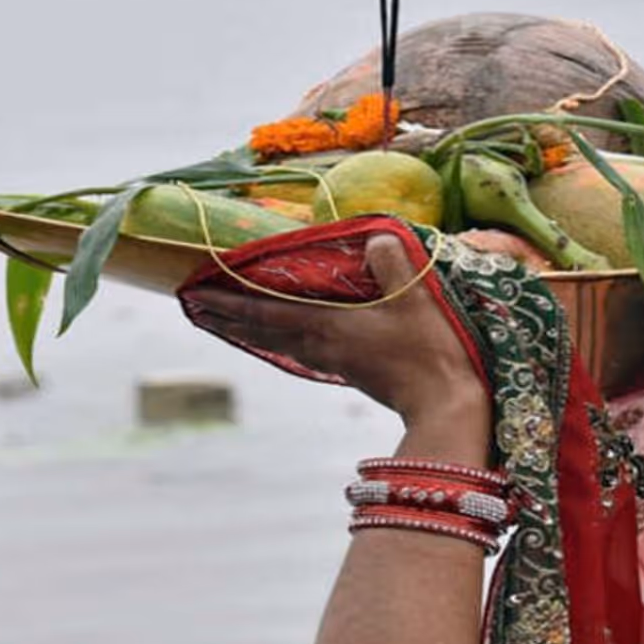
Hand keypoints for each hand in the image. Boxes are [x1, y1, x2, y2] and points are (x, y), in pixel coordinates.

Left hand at [182, 234, 490, 442]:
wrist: (447, 406)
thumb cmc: (431, 351)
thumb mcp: (416, 298)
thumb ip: (392, 261)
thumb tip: (373, 237)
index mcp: (328, 326)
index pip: (265, 311)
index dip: (229, 300)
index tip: (195, 293)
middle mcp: (322, 346)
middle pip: (263, 330)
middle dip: (229, 316)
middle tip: (198, 305)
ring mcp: (335, 362)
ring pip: (279, 343)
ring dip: (250, 330)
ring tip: (229, 320)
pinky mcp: (350, 371)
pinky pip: (300, 350)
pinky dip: (280, 339)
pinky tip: (285, 337)